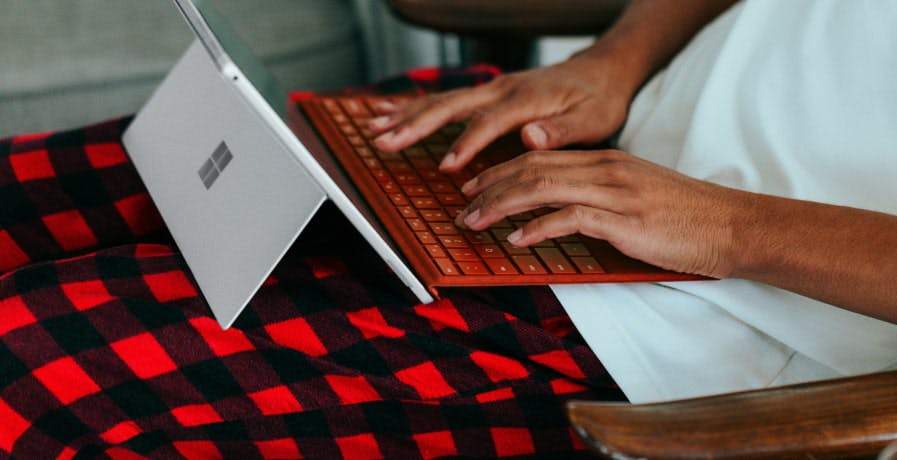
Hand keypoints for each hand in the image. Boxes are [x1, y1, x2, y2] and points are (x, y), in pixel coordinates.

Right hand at [368, 56, 634, 172]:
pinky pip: (447, 99)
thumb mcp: (594, 120)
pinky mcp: (488, 93)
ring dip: (407, 115)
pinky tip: (392, 113)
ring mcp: (492, 89)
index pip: (490, 122)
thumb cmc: (599, 100)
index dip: (468, 143)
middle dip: (415, 124)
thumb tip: (530, 135)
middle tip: (384, 140)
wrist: (602, 71)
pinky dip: (417, 107)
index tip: (447, 166)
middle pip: (452, 105)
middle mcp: (503, 89)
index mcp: (527, 99)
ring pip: (442, 100)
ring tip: (374, 129)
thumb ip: (562, 130)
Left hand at [454, 149, 750, 277]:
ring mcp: (614, 192)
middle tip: (461, 205)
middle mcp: (605, 170)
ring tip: (474, 221)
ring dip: (501, 205)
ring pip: (542, 187)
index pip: (541, 158)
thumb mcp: (637, 196)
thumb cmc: (686, 218)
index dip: (502, 171)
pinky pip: (570, 218)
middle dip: (490, 186)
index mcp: (605, 162)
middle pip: (532, 168)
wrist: (732, 226)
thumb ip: (601, 197)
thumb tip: (564, 214)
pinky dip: (538, 228)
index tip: (475, 187)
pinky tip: (516, 240)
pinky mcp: (624, 219)